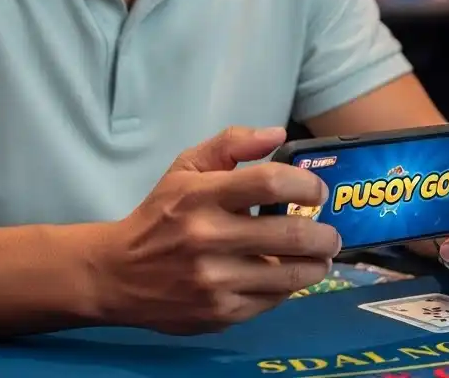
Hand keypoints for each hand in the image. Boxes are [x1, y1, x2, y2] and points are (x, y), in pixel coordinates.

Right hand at [94, 126, 341, 333]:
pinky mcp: (218, 314)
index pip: (271, 183)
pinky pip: (271, 301)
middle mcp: (209, 238)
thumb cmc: (160, 214)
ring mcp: (215, 281)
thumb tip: (278, 135)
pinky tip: (285, 279)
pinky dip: (286, 289)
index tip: (318, 194)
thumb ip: (232, 144)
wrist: (117, 274)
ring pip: (289, 276)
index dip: (306, 186)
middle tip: (331, 235)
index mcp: (203, 195)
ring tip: (320, 258)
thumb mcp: (187, 168)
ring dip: (316, 266)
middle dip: (324, 235)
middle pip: (291, 234)